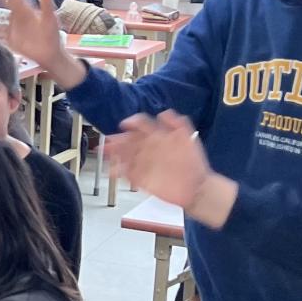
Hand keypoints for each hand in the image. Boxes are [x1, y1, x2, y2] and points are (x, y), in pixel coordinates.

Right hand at [0, 0, 81, 86]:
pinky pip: (0, 32)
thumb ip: (46, 5)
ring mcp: (14, 27)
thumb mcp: (50, 19)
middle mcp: (19, 17)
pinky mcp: (11, 38)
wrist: (50, 54)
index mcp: (27, 10)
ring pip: (2, 16)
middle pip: (7, 3)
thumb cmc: (52, 34)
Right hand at [108, 112, 224, 216]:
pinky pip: (127, 173)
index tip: (124, 125)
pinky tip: (112, 170)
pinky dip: (118, 171)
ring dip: (113, 155)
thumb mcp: (188, 139)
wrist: (197, 187)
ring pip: (125, 156)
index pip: (140, 127)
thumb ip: (178, 124)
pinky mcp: (142, 178)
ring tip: (104, 154)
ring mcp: (144, 164)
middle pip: (129, 142)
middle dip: (116, 141)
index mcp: (158, 138)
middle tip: (107, 143)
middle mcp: (149, 149)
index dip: (132, 124)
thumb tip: (163, 113)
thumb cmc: (194, 162)